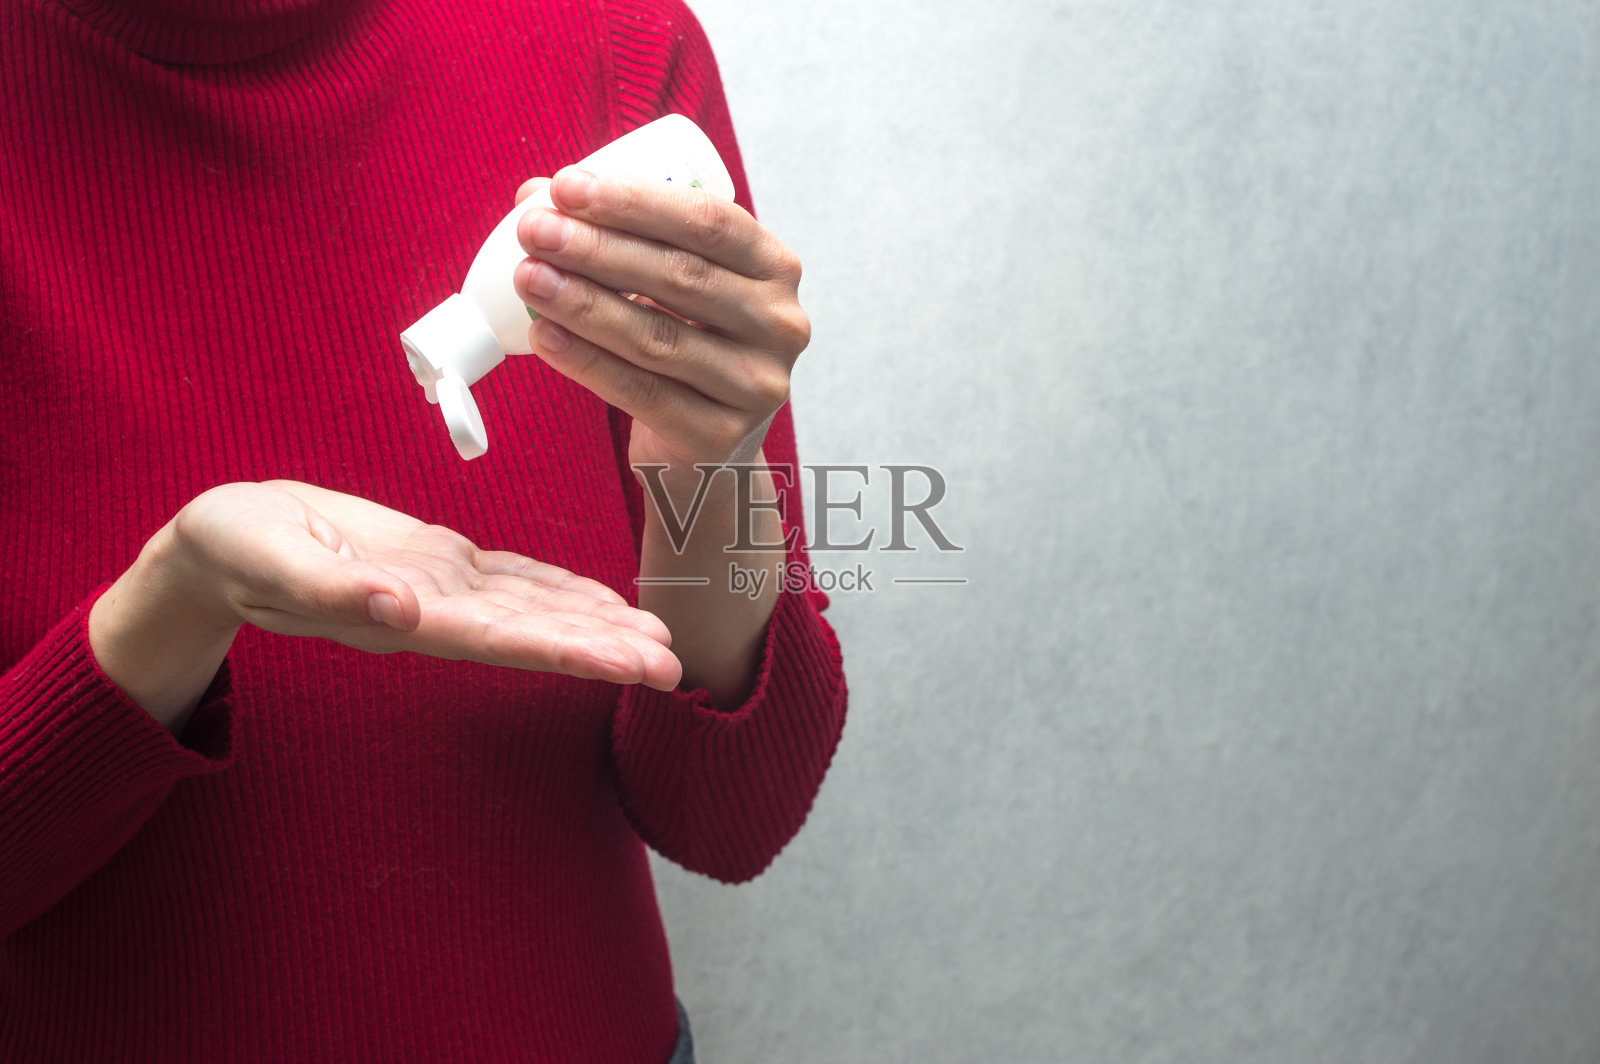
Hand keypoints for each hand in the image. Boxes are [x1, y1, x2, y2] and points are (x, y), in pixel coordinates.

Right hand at [91, 481, 681, 731]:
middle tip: (679, 663)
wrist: (222, 542)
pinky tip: (605, 598)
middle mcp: (439, 612)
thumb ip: (334, 591)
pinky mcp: (439, 560)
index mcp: (406, 617)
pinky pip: (515, 577)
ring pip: (536, 607)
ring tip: (660, 637)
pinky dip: (562, 588)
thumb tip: (398, 612)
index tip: (633, 666)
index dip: (574, 651)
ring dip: (598, 622)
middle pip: (538, 633)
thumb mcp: (275, 563)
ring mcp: (443, 588)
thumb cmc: (237, 551)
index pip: (508, 641)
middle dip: (607, 647)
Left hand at [510, 167, 809, 473]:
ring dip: (584, 303)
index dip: (635, 201)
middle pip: (681, 276)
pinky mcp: (719, 437)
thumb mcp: (672, 283)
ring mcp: (756, 385)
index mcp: (775, 268)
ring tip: (529, 278)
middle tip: (534, 231)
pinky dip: (587, 362)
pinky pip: (642, 394)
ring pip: (657, 337)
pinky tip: (544, 336)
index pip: (708, 221)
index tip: (567, 187)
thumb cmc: (686, 342)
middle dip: (598, 248)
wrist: (709, 443)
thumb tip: (535, 197)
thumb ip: (620, 235)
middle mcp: (780, 324)